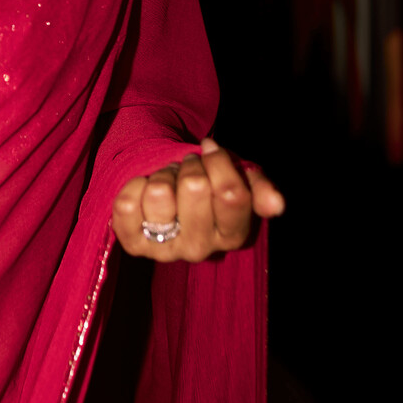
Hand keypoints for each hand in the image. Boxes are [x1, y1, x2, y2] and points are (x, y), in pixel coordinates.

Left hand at [111, 135, 285, 262]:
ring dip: (162, 175)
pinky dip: (134, 186)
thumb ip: (259, 188)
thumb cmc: (209, 184)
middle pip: (195, 187)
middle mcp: (200, 249)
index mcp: (233, 235)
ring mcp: (165, 250)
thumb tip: (276, 204)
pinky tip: (144, 190)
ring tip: (167, 183)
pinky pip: (125, 205)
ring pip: (159, 192)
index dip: (219, 162)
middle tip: (188, 171)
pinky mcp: (133, 244)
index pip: (232, 194)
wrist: (170, 192)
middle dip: (190, 166)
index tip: (211, 153)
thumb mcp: (240, 179)